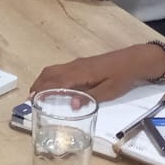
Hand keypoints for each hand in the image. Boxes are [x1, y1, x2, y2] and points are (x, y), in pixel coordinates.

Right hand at [30, 45, 164, 101]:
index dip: (43, 90)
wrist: (134, 60)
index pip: (56, 82)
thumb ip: (90, 97)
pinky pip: (62, 69)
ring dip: (44, 80)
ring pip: (55, 69)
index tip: (31, 99)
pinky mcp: (83, 63)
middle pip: (51, 73)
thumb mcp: (109, 91)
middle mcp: (76, 66)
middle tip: (30, 97)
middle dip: (38, 84)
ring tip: (38, 92)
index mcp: (81, 73)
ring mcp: (79, 63)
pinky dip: (52, 77)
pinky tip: (54, 85)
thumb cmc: (122, 77)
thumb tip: (72, 105)